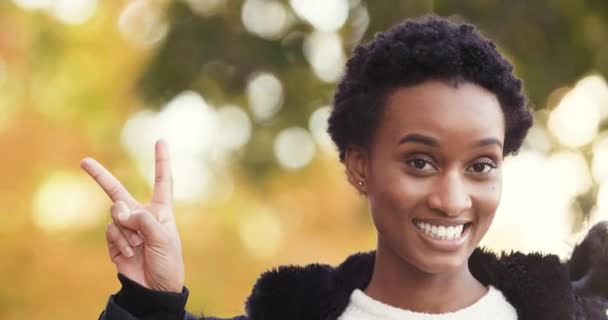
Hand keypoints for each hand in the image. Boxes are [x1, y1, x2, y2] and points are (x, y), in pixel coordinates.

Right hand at [80, 140, 184, 292]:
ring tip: (139, 245)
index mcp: (160, 210)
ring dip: (126, 230)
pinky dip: (120, 241)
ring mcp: (125, 227)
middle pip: (117, 191)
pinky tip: (130, 253)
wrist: (154, 288)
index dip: (161, 161)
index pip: (162, 181)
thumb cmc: (168, 262)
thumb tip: (120, 212)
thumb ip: (143, 220)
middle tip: (84, 161)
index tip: (161, 140)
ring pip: (115, 215)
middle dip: (99, 176)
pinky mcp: (114, 241)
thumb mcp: (164, 238)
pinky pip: (111, 232)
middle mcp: (141, 214)